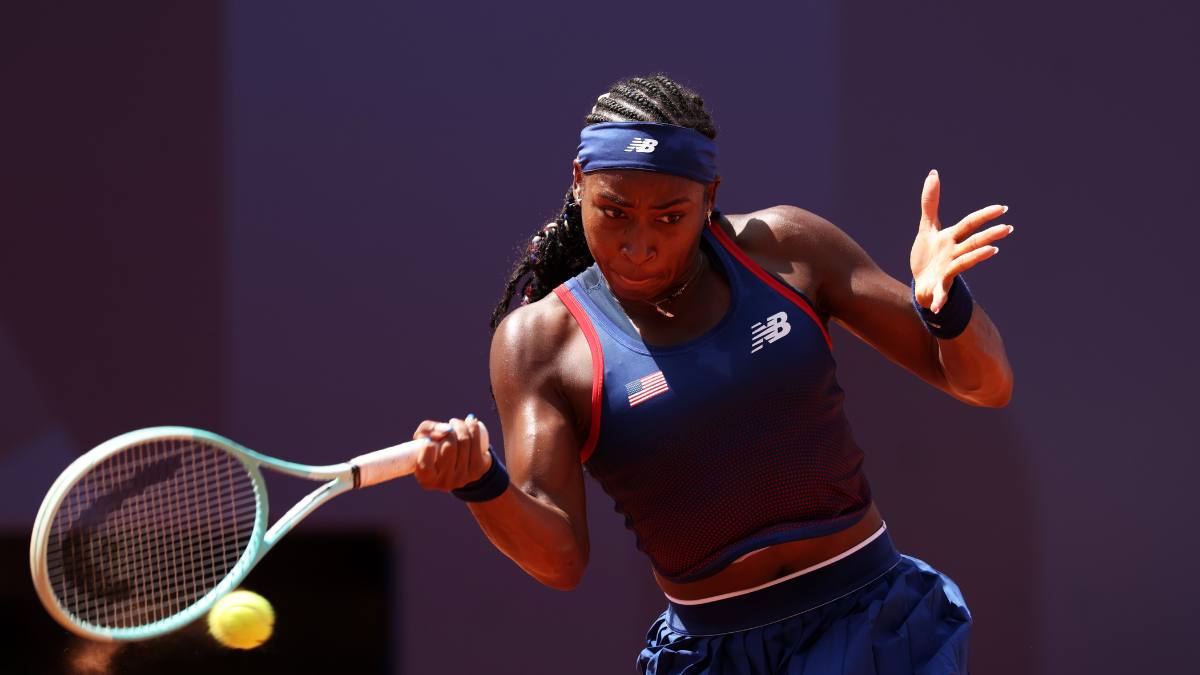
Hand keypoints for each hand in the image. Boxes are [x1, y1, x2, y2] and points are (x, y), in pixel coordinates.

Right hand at [410, 415, 491, 491]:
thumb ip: (427, 430)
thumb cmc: (435, 448)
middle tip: (448, 428)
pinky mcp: (477, 470)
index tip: (429, 440)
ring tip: (456, 424)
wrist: (459, 462)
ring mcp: (462, 478)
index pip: (425, 465)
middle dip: (449, 431)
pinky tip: (470, 424)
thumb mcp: (423, 439)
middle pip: (449, 447)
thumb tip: (447, 429)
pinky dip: (473, 428)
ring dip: (460, 426)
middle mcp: (444, 482)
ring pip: (464, 441)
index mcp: (426, 479)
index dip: (427, 449)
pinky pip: (477, 442)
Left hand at [910, 170, 1013, 312]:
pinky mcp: (937, 288)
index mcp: (952, 239)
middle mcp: (954, 254)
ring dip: (976, 257)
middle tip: (1008, 228)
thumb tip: (933, 173)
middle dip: (989, 235)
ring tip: (992, 251)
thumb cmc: (928, 255)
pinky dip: (939, 301)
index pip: (970, 225)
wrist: (922, 283)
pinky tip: (937, 307)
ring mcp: (947, 271)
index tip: (1002, 208)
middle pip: (972, 242)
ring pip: (963, 263)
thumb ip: (930, 203)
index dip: (983, 216)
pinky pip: (939, 295)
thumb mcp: (927, 228)